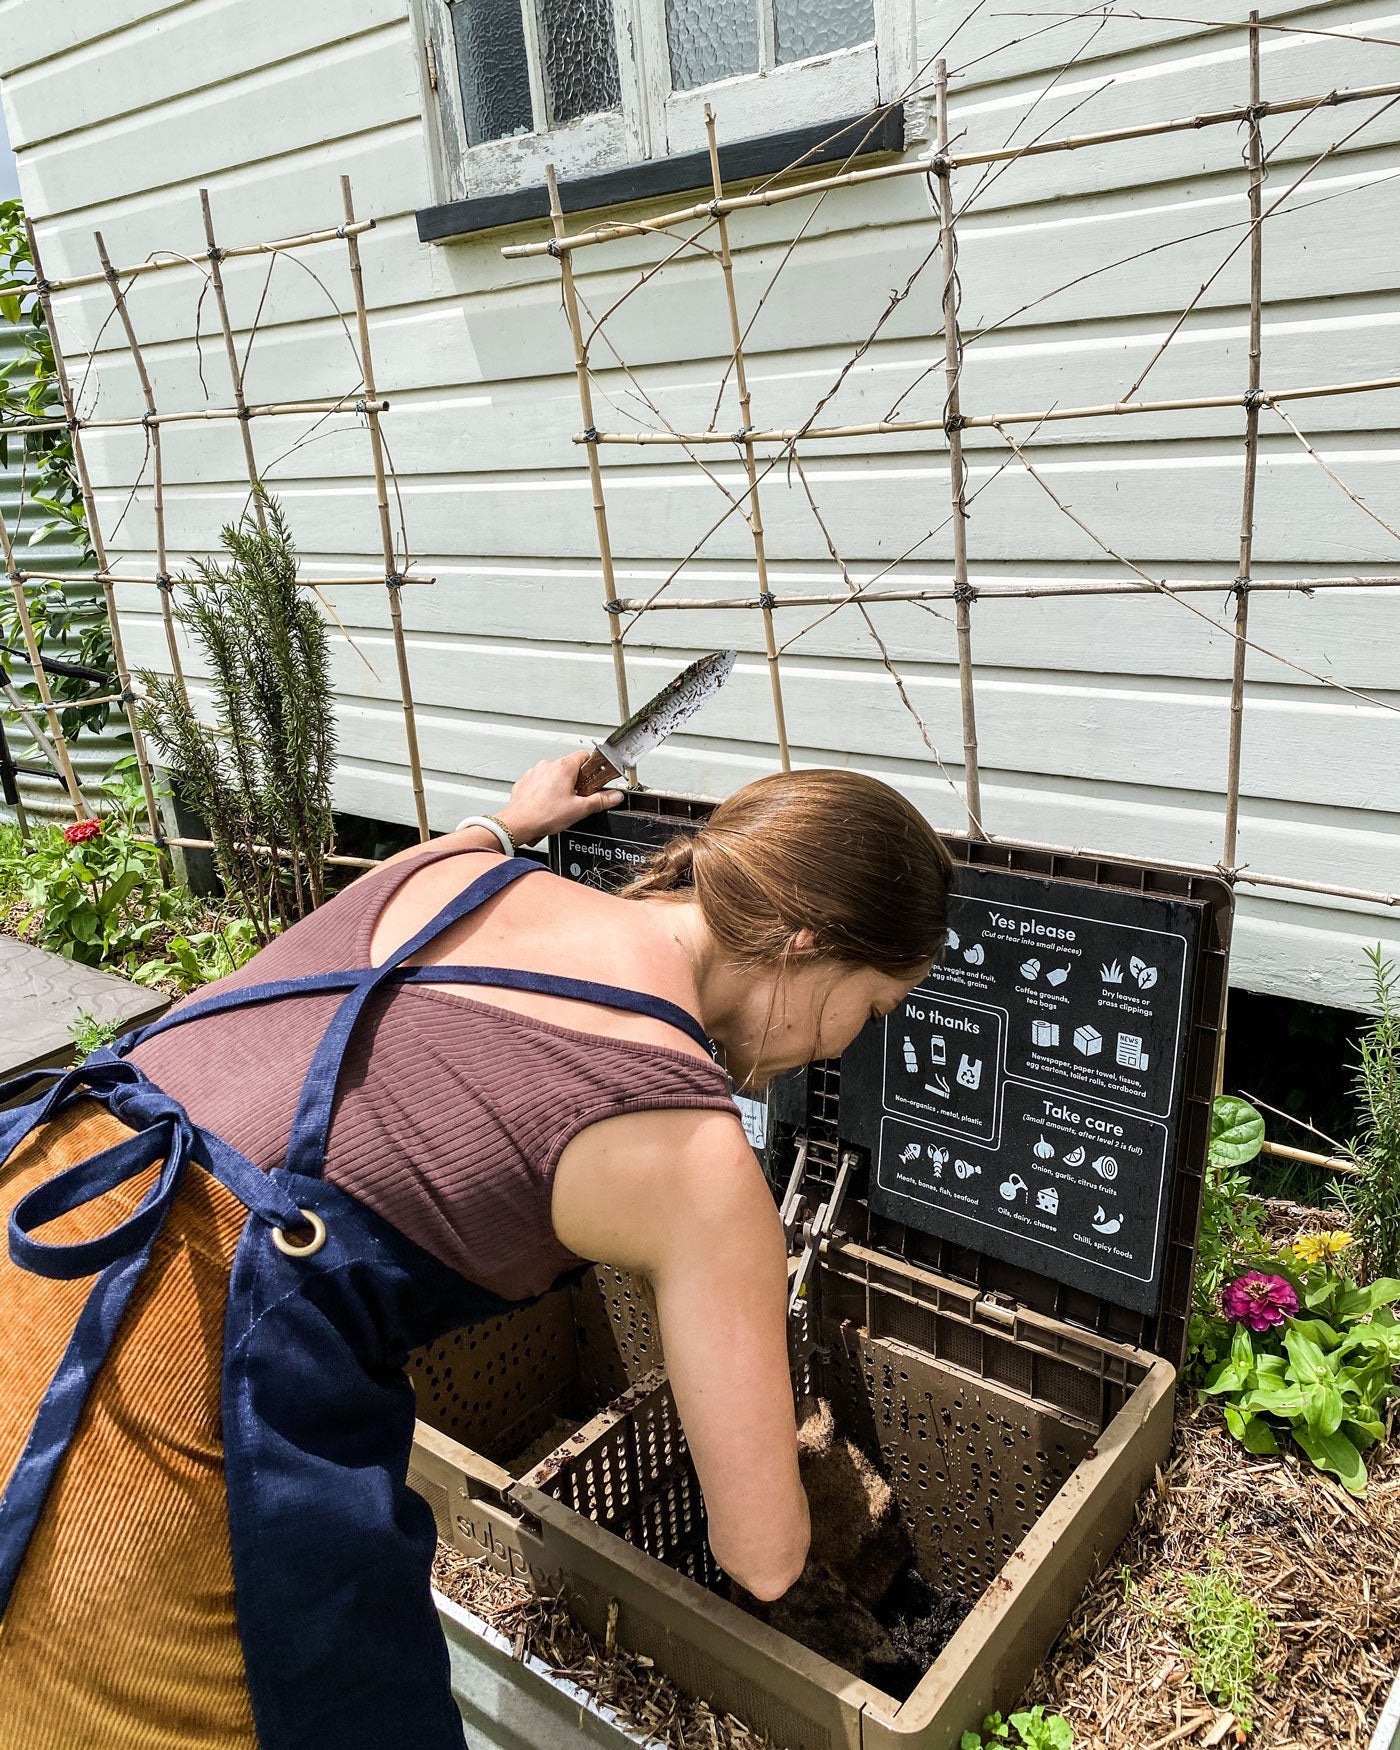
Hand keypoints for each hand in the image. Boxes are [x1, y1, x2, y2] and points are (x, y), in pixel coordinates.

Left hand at [497, 752, 623, 845]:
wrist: (518, 824)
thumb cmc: (544, 815)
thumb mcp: (580, 809)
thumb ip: (601, 801)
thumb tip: (615, 796)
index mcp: (563, 767)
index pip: (585, 755)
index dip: (593, 768)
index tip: (594, 779)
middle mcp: (548, 765)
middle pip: (569, 767)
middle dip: (576, 781)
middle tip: (578, 798)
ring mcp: (534, 773)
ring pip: (553, 775)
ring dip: (559, 786)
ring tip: (560, 804)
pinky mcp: (525, 782)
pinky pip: (539, 783)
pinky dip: (544, 791)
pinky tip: (547, 805)